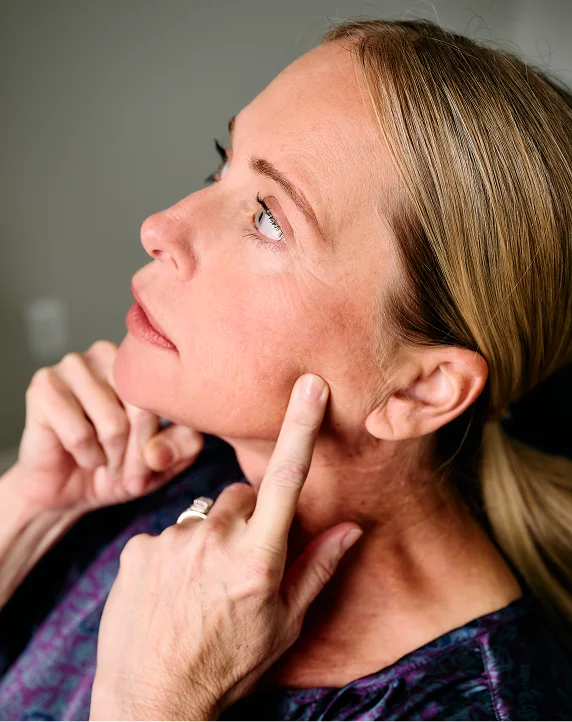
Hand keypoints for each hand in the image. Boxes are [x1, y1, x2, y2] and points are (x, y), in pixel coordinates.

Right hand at [11, 340, 202, 514]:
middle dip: (137, 454)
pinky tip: (80, 455)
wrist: (67, 488)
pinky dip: (85, 456)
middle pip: (141, 410)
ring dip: (111, 457)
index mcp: (141, 359)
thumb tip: (161, 448)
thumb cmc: (118, 466)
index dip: (162, 441)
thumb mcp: (163, 460)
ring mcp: (73, 365)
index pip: (167, 398)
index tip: (154, 464)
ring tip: (104, 460)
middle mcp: (108, 353)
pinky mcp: (43, 387)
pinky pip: (80, 434)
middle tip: (128, 473)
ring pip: (112, 423)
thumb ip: (181, 448)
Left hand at [89, 373, 363, 721]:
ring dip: (209, 536)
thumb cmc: (228, 667)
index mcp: (257, 559)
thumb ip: (318, 568)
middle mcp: (213, 540)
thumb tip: (352, 527)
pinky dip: (175, 551)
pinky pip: (169, 532)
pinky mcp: (138, 547)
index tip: (308, 386)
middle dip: (248, 517)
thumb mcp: (284, 626)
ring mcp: (171, 541)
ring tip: (200, 584)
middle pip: (241, 497)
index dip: (300, 427)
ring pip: (204, 515)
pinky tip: (171, 588)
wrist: (151, 702)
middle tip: (240, 563)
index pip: (287, 480)